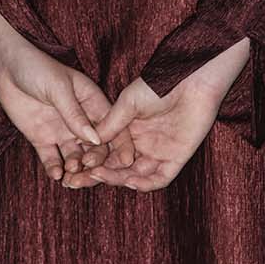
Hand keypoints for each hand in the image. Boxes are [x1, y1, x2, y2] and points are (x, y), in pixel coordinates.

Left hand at [0, 2, 118, 185]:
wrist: (6, 65)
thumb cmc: (37, 67)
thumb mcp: (59, 88)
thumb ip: (75, 115)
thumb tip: (96, 140)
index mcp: (93, 103)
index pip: (111, 127)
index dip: (119, 145)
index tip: (122, 162)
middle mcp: (80, 121)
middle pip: (95, 148)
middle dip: (95, 163)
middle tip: (88, 171)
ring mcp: (61, 131)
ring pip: (75, 157)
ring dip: (75, 169)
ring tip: (71, 177)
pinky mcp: (41, 138)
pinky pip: (51, 158)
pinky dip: (55, 169)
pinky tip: (56, 175)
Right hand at [70, 38, 250, 192]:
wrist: (191, 79)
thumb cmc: (159, 84)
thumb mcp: (128, 102)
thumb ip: (111, 123)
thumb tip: (88, 141)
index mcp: (129, 131)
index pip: (106, 154)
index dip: (90, 162)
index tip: (74, 168)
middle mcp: (142, 145)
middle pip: (117, 168)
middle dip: (99, 176)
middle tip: (79, 180)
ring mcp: (159, 153)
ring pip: (136, 176)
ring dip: (117, 180)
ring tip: (99, 177)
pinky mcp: (177, 158)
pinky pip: (160, 179)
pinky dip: (145, 184)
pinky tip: (129, 181)